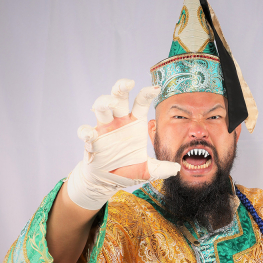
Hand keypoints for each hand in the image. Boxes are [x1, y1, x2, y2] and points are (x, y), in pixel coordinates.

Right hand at [67, 79, 180, 209]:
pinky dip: (86, 132)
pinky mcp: (91, 140)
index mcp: (134, 122)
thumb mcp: (147, 169)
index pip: (140, 103)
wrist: (108, 180)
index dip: (146, 94)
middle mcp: (119, 121)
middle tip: (128, 83)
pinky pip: (85, 131)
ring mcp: (104, 128)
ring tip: (110, 103)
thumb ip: (160, 168)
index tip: (155, 88)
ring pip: (102, 108)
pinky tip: (91, 136)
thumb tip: (177, 168)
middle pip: (119, 97)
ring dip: (104, 102)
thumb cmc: (127, 168)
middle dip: (121, 87)